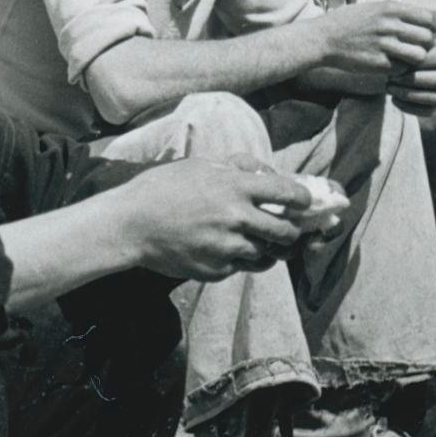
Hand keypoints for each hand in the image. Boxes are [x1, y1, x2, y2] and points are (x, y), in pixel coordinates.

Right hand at [124, 158, 309, 280]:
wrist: (131, 224)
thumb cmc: (162, 189)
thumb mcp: (200, 166)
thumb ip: (235, 168)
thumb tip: (263, 172)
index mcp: (234, 187)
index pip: (286, 193)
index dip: (303, 199)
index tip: (304, 202)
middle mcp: (236, 218)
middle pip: (285, 232)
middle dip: (292, 232)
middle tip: (287, 229)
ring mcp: (227, 248)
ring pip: (267, 255)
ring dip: (268, 248)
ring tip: (259, 241)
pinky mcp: (216, 270)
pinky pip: (241, 267)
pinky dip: (242, 259)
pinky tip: (228, 249)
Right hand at [321, 0, 435, 85]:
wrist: (322, 39)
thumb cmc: (347, 22)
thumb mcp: (372, 7)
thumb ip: (395, 12)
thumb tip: (420, 18)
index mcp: (390, 8)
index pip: (427, 19)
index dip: (427, 28)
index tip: (418, 35)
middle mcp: (389, 25)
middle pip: (426, 37)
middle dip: (423, 45)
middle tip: (413, 50)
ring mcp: (383, 44)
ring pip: (419, 55)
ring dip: (414, 60)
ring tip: (404, 60)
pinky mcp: (377, 63)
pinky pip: (402, 69)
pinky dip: (400, 70)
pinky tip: (390, 67)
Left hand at [388, 37, 435, 116]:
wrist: (404, 62)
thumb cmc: (403, 47)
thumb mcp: (406, 40)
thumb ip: (408, 44)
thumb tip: (402, 55)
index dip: (417, 63)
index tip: (396, 64)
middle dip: (411, 81)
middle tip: (391, 79)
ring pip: (433, 97)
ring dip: (408, 95)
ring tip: (390, 88)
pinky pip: (428, 111)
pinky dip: (409, 107)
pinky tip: (394, 100)